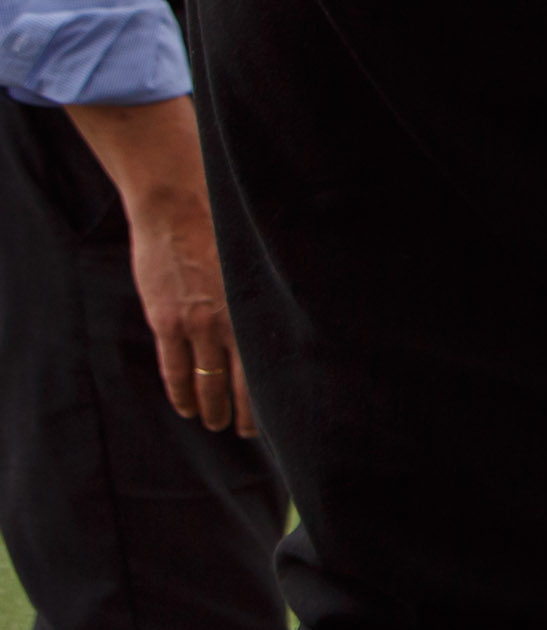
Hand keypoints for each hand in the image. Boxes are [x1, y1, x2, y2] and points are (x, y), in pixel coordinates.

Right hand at [65, 98, 252, 435]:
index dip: (276, 391)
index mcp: (262, 302)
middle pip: (244, 380)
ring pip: (208, 382)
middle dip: (248, 411)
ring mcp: (198, 323)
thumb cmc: (227, 219)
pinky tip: (187, 406)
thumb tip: (296, 304)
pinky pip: (174, 369)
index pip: (273, 361)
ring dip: (213, 408)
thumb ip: (272, 285)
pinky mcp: (167, 320)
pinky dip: (182, 391)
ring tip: (218, 424)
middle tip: (252, 431)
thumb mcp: (261, 254)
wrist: (178, 199)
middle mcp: (234, 318)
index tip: (285, 411)